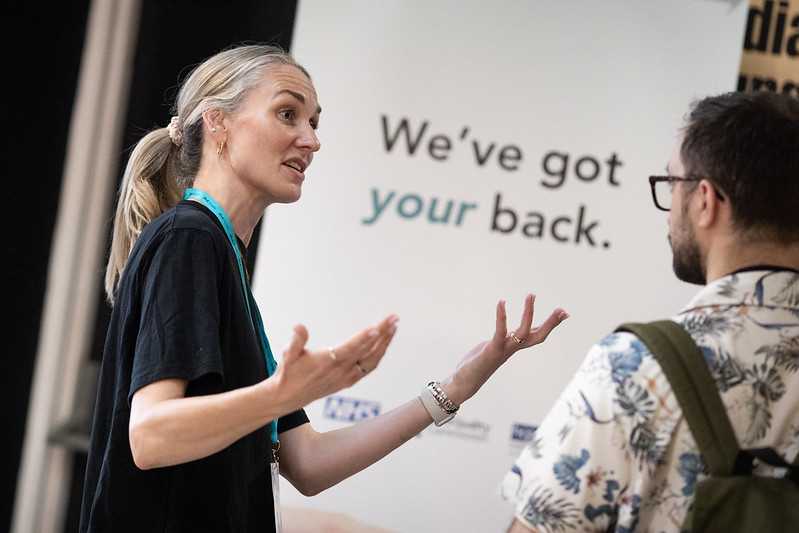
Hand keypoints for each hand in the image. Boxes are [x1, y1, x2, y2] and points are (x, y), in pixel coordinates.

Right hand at [269, 314, 398, 409]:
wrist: (288, 397)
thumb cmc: (289, 373)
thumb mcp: (288, 354)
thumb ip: (296, 340)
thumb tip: (299, 327)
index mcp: (327, 362)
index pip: (350, 348)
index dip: (364, 338)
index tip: (376, 328)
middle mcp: (340, 371)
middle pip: (367, 351)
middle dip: (382, 334)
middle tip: (393, 319)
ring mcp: (347, 377)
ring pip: (372, 360)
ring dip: (384, 344)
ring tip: (393, 328)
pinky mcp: (348, 381)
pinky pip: (368, 368)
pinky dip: (378, 355)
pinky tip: (383, 345)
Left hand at [442, 294, 567, 404]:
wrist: (463, 382)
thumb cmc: (477, 364)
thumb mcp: (495, 347)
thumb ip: (504, 339)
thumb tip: (513, 332)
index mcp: (514, 347)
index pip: (537, 334)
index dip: (551, 324)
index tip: (564, 313)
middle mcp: (512, 349)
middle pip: (537, 336)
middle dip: (550, 323)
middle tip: (562, 310)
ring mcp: (503, 350)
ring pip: (522, 332)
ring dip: (528, 314)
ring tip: (531, 296)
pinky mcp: (491, 350)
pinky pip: (499, 332)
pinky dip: (501, 317)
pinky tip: (501, 303)